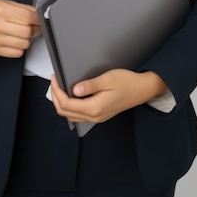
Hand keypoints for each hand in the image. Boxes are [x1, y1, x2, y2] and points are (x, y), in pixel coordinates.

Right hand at [0, 0, 40, 57]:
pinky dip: (20, 48)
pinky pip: (17, 53)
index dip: (38, 19)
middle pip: (27, 31)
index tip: (39, 19)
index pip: (27, 17)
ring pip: (24, 44)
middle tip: (34, 26)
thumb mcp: (4, 2)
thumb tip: (37, 15)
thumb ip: (22, 8)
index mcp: (0, 9)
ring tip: (23, 33)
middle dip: (35, 29)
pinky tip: (16, 40)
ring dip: (28, 39)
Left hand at [50, 69, 168, 123]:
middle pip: (66, 112)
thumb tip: (75, 90)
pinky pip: (79, 114)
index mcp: (95, 108)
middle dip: (56, 97)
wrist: (143, 89)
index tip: (54, 79)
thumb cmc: (128, 83)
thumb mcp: (108, 79)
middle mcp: (95, 116)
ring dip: (62, 103)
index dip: (57, 92)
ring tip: (59, 88)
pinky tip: (71, 95)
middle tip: (54, 82)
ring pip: (71, 115)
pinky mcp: (100, 114)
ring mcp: (97, 117)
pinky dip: (70, 106)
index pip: (67, 104)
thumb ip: (90, 85)